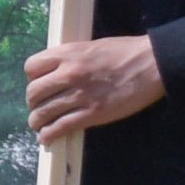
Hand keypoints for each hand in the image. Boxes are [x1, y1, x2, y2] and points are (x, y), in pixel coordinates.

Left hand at [24, 35, 166, 144]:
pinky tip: (47, 138)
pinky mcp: (92, 114)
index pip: (32, 67)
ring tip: (39, 125)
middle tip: (39, 106)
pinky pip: (61, 127)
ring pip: (44, 112)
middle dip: (33, 102)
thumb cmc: (125, 51)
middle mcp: (69, 74)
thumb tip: (56, 72)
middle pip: (34, 92)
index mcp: (68, 53)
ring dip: (37, 121)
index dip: (33, 77)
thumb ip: (71, 58)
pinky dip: (49, 135)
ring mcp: (80, 95)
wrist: (152, 64)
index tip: (39, 83)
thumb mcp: (91, 47)